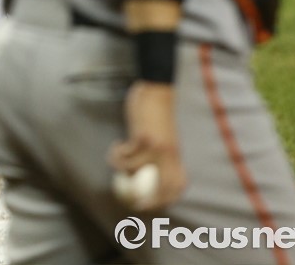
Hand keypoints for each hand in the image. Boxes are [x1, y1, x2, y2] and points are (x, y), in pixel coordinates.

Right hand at [108, 82, 185, 211]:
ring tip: (116, 157)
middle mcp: (169, 155)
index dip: (168, 199)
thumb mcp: (164, 136)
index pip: (178, 185)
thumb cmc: (158, 112)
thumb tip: (149, 173)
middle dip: (147, 200)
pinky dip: (117, 154)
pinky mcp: (143, 138)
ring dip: (121, 167)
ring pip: (135, 170)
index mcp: (176, 155)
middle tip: (132, 202)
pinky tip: (116, 146)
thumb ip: (160, 154)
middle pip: (161, 188)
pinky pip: (126, 155)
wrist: (157, 89)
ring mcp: (156, 147)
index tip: (154, 205)